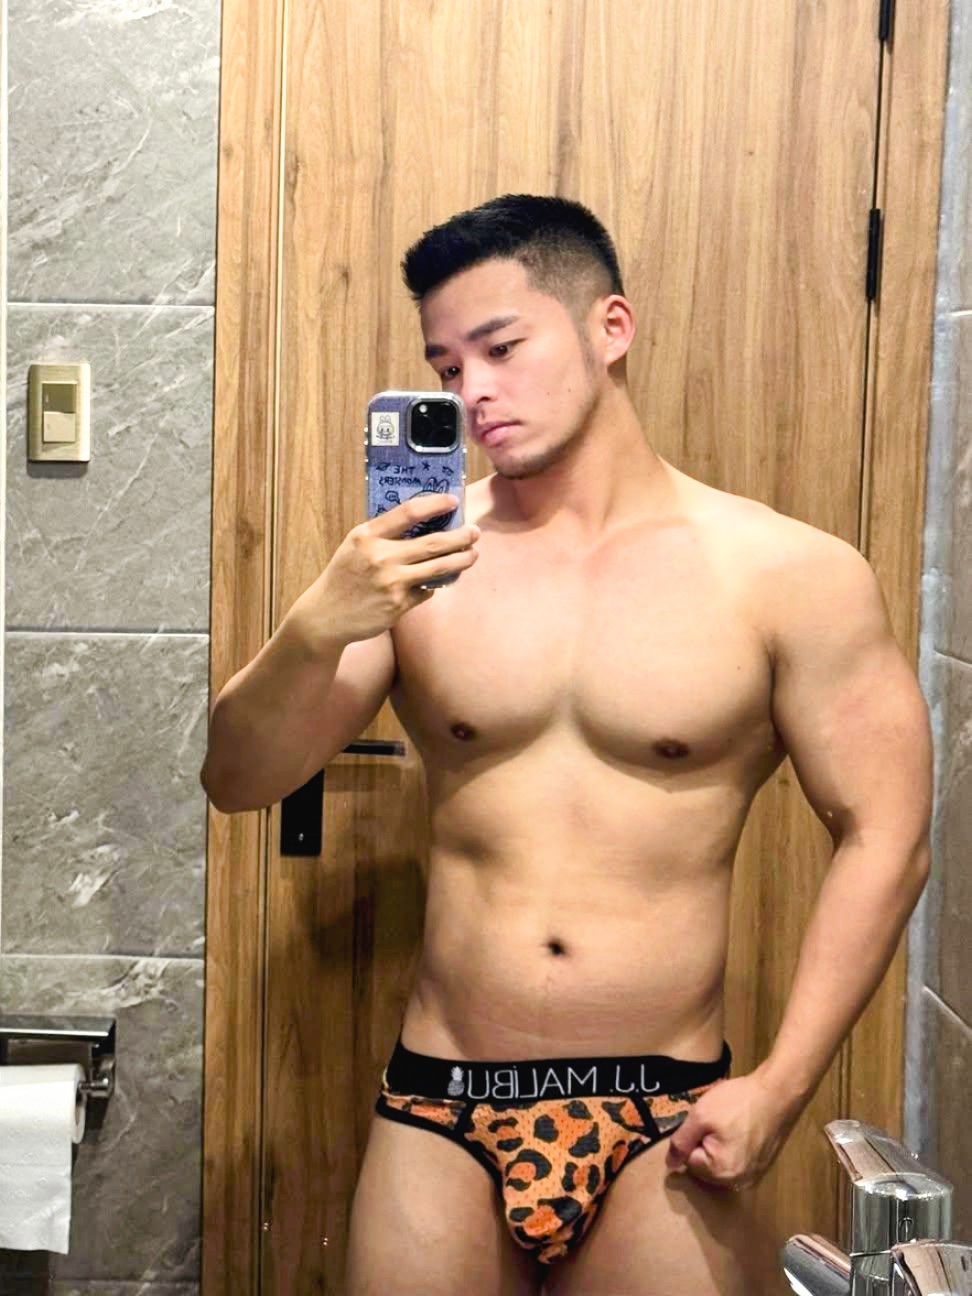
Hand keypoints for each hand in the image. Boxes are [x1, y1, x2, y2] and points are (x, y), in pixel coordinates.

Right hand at [296, 494, 479, 645]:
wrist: (326, 616)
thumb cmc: (344, 577)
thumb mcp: (355, 546)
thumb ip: (382, 534)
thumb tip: (423, 523)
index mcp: (367, 536)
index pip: (408, 512)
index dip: (435, 504)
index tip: (453, 501)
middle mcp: (380, 557)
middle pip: (433, 542)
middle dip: (461, 536)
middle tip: (474, 532)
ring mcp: (391, 582)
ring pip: (439, 568)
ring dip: (461, 560)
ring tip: (472, 555)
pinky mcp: (398, 605)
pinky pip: (427, 591)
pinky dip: (433, 585)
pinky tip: (435, 581)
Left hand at [663, 1072, 800, 1189]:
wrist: (778, 1093)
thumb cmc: (738, 1102)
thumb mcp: (700, 1116)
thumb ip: (682, 1141)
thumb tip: (670, 1164)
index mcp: (721, 1172)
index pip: (690, 1161)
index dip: (694, 1137)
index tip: (706, 1121)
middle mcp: (739, 1182)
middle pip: (706, 1166)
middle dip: (706, 1143)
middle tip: (718, 1121)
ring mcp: (754, 1175)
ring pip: (721, 1162)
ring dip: (719, 1145)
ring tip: (731, 1123)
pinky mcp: (763, 1166)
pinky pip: (737, 1160)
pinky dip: (735, 1146)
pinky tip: (742, 1128)